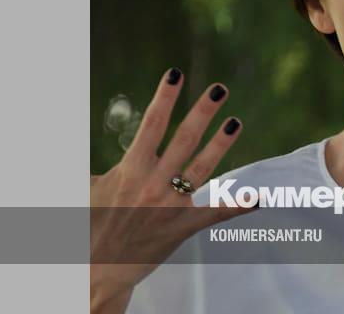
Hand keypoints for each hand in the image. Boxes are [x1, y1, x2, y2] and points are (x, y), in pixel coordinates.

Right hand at [90, 68, 254, 312]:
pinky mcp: (183, 227)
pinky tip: (259, 198)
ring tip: (236, 121)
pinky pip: (215, 214)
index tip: (176, 73)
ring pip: (202, 168)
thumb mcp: (87, 187)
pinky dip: (238, 206)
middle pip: (183, 139)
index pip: (151, 124)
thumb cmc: (90, 224)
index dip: (165, 97)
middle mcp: (153, 183)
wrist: (96, 270)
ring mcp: (170, 205)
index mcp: (130, 169)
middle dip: (202, 111)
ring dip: (221, 143)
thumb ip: (97, 163)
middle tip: (220, 88)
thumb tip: (84, 141)